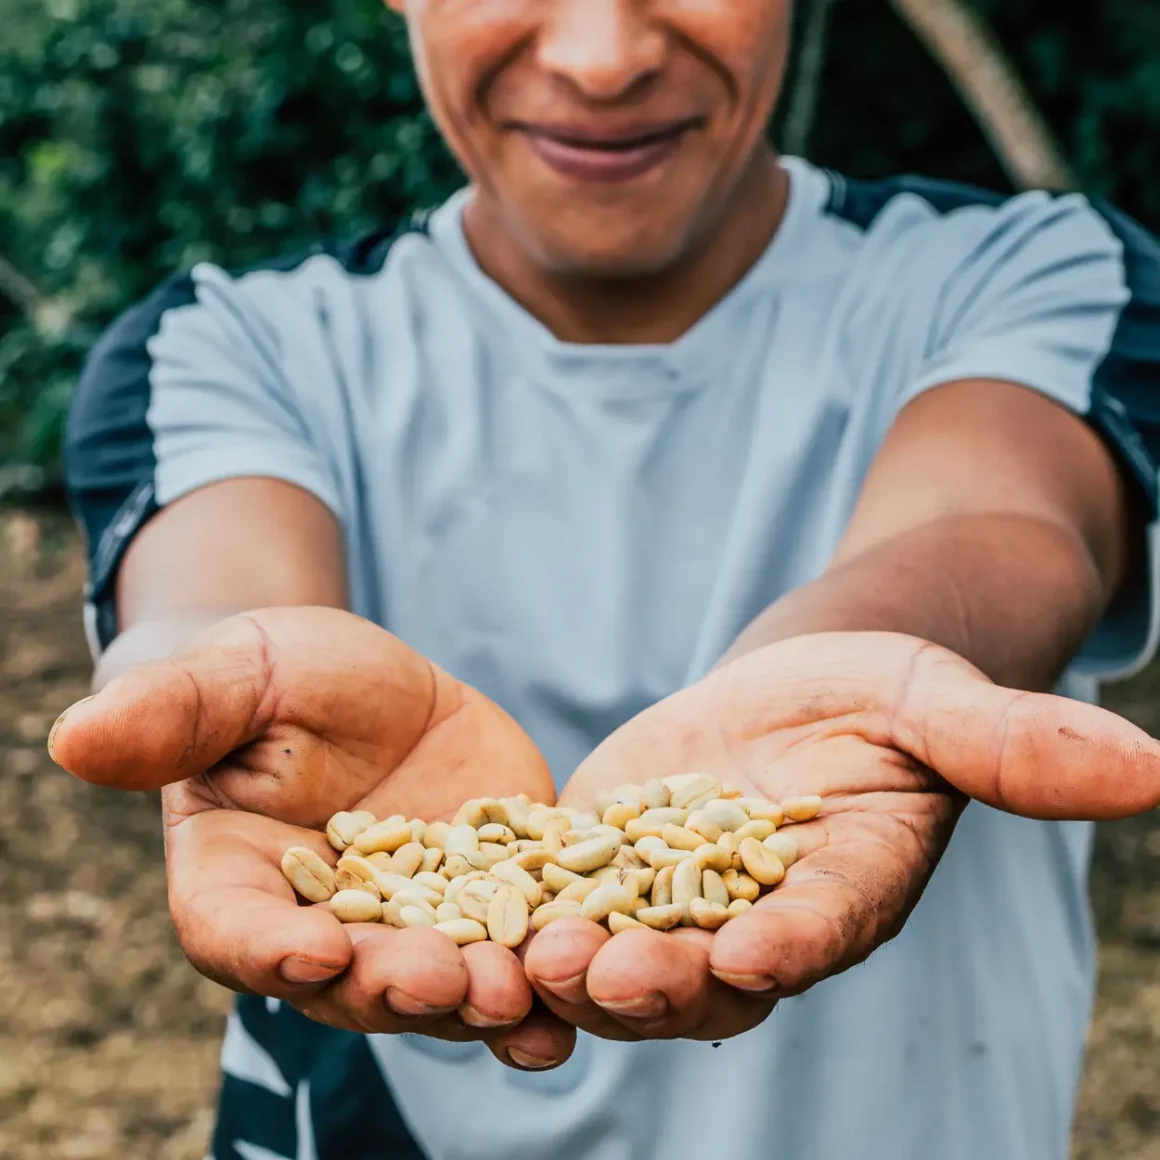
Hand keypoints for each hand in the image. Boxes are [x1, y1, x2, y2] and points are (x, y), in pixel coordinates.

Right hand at [49, 607, 572, 1069]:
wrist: (363, 681)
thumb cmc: (274, 675)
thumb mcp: (232, 676)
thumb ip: (169, 714)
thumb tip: (73, 736)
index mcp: (242, 883)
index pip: (238, 932)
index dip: (269, 948)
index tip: (312, 949)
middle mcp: (327, 925)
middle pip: (354, 979)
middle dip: (398, 987)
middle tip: (448, 986)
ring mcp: (417, 920)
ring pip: (444, 977)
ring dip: (483, 999)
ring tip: (525, 1002)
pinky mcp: (492, 893)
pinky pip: (519, 938)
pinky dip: (549, 964)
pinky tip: (593, 977)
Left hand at [524, 631, 1159, 1042]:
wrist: (789, 687)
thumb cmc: (880, 690)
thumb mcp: (941, 702)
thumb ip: (1023, 745)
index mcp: (842, 893)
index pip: (822, 928)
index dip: (794, 942)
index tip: (760, 952)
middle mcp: (750, 922)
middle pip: (704, 970)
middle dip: (657, 979)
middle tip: (603, 975)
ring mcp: (664, 901)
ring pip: (615, 951)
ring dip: (567, 966)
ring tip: (522, 959)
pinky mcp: (595, 864)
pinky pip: (548, 899)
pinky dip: (507, 914)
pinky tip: (451, 915)